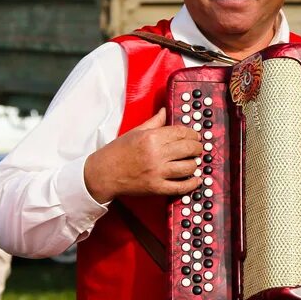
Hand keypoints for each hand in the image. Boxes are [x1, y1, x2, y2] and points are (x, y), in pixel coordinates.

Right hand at [84, 108, 202, 202]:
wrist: (103, 173)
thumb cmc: (117, 152)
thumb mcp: (135, 132)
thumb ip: (154, 122)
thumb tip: (165, 111)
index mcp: (151, 137)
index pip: (181, 132)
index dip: (192, 133)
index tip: (195, 135)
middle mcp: (156, 154)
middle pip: (188, 148)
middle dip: (197, 147)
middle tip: (197, 147)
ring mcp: (157, 173)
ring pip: (189, 167)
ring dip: (195, 163)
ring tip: (193, 161)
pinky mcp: (156, 188)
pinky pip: (181, 187)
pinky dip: (192, 184)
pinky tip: (196, 179)